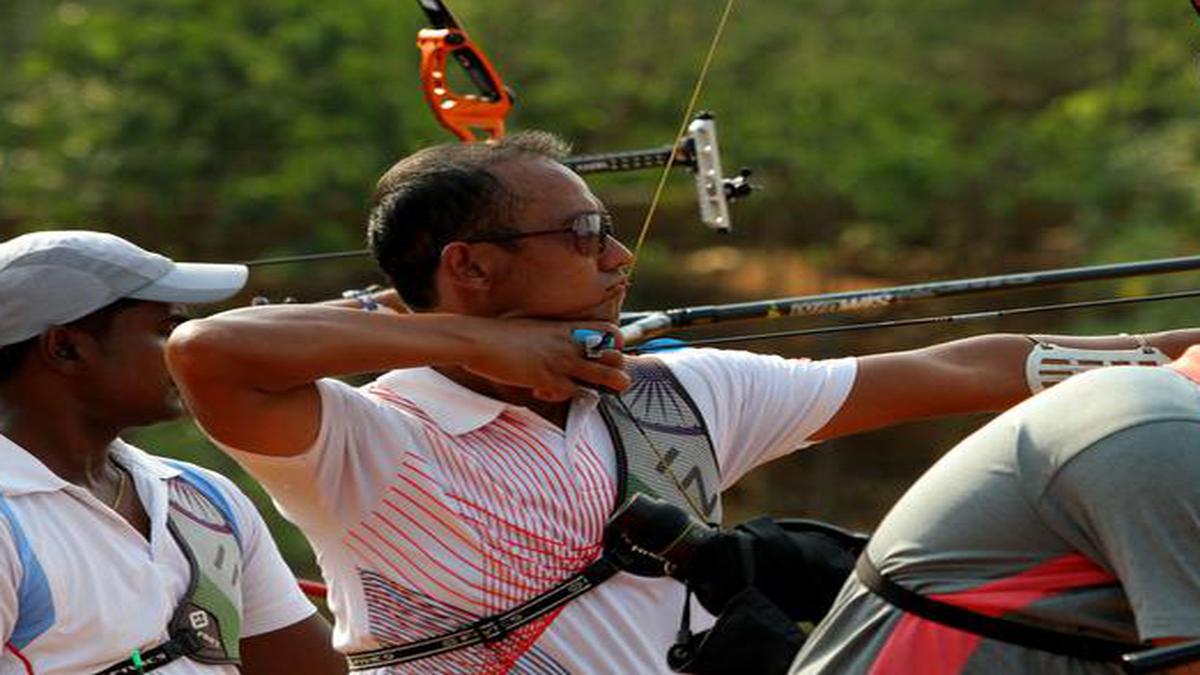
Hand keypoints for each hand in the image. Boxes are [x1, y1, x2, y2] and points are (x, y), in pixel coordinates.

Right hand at [462, 319, 629, 400]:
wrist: (478, 339)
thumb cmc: (500, 334)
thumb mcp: (533, 328)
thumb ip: (551, 336)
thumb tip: (555, 346)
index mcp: (566, 327)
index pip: (609, 332)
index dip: (614, 345)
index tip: (606, 355)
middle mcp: (569, 342)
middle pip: (613, 356)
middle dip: (616, 370)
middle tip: (607, 379)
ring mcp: (560, 360)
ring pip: (603, 376)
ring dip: (605, 386)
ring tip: (602, 389)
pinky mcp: (547, 378)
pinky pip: (571, 393)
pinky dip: (560, 396)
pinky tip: (541, 392)